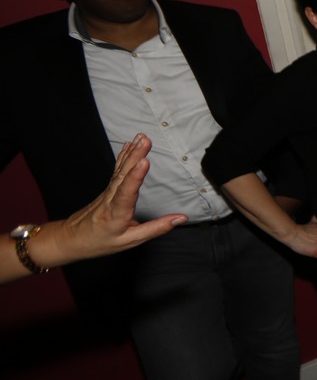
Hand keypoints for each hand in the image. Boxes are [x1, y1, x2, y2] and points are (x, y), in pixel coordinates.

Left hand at [43, 134, 186, 264]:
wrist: (72, 239)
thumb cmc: (100, 242)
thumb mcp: (130, 241)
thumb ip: (157, 228)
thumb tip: (181, 218)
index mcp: (117, 214)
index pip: (127, 193)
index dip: (136, 177)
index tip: (145, 162)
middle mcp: (111, 198)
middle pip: (124, 175)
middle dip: (136, 156)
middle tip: (146, 141)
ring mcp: (108, 191)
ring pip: (121, 169)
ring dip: (132, 152)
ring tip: (142, 138)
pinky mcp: (108, 188)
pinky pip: (117, 169)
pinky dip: (123, 156)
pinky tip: (129, 145)